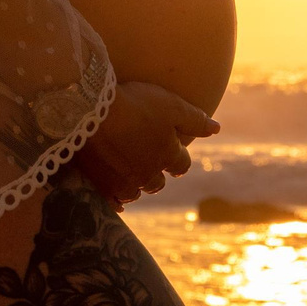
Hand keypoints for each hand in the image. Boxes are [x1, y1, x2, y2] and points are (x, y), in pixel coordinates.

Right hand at [73, 80, 219, 207]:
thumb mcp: (171, 105)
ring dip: (136, 185)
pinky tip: (115, 198)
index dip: (178, 158)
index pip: (181, 164)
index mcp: (167, 155)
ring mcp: (122, 183)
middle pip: (157, 182)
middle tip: (150, 163)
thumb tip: (217, 129)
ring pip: (135, 192)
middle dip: (157, 173)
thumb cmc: (134, 104)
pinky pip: (111, 202)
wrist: (89, 111)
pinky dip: (116, 200)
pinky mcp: (99, 186)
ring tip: (130, 175)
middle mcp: (147, 174)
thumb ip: (195, 119)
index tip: (174, 154)